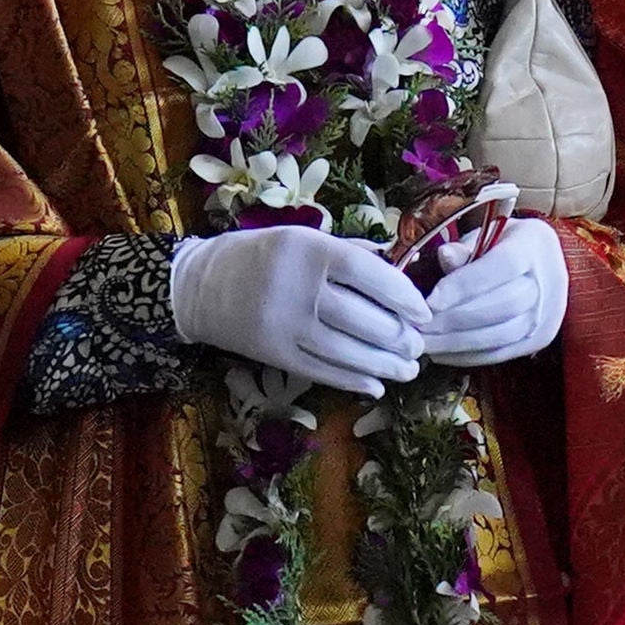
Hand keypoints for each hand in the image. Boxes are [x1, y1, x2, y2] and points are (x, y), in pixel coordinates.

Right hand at [167, 225, 428, 391]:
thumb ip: (349, 252)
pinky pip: (323, 371)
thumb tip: (401, 267)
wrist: (201, 286)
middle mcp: (300, 288)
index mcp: (310, 251)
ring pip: (348, 351)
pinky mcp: (275, 354)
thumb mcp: (304, 239)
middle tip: (418, 345)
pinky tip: (377, 385)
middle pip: (363, 318)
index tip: (423, 311)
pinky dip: (354, 381)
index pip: (369, 273)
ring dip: (385, 365)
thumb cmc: (263, 257)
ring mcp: (286, 325)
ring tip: (408, 368)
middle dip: (399, 337)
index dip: (402, 295)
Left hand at [419, 216, 568, 367]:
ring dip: (459, 342)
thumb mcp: (485, 235)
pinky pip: (502, 353)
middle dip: (455, 319)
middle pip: (503, 306)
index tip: (430, 301)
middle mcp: (549, 282)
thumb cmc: (504, 245)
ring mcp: (547, 314)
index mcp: (533, 246)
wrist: (543, 264)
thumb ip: (465, 248)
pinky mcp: (539, 339)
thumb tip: (445, 256)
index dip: (465, 286)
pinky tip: (444, 352)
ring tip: (426, 343)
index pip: (502, 267)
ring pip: (502, 335)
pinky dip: (469, 356)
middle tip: (420, 327)